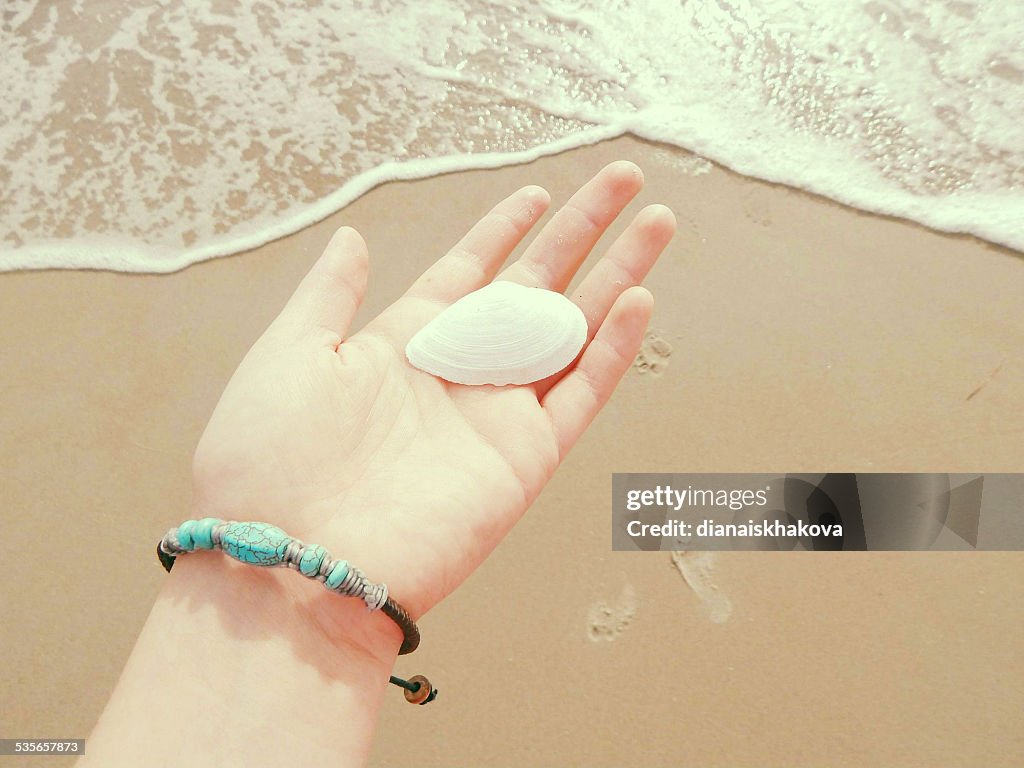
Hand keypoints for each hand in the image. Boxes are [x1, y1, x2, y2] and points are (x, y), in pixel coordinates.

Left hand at [189, 161, 675, 656]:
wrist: (293, 567)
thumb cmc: (269, 463)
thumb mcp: (288, 355)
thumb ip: (329, 294)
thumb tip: (353, 238)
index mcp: (401, 343)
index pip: (468, 270)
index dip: (504, 229)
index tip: (538, 193)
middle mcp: (457, 372)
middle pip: (535, 286)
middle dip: (580, 231)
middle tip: (624, 180)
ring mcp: (495, 415)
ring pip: (573, 329)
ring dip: (617, 275)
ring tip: (657, 222)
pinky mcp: (523, 459)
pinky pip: (580, 393)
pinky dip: (611, 348)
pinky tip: (638, 299)